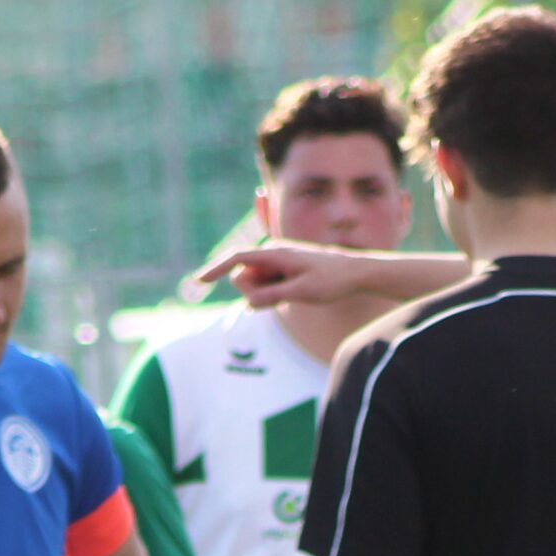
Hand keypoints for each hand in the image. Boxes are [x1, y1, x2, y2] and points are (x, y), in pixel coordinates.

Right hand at [192, 241, 365, 309]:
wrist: (355, 273)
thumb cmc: (332, 281)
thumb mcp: (304, 292)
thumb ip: (274, 296)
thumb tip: (249, 301)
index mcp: (275, 253)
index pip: (237, 259)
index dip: (216, 269)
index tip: (200, 281)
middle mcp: (272, 253)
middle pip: (243, 276)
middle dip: (252, 292)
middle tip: (282, 298)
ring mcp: (276, 262)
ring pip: (254, 284)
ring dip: (265, 296)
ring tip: (295, 294)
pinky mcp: (281, 271)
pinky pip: (264, 286)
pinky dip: (272, 296)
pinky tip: (293, 294)